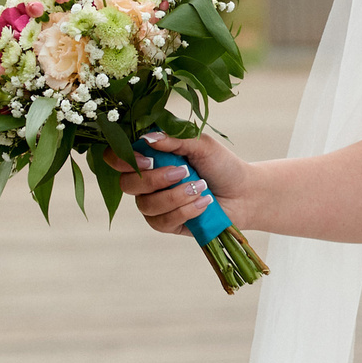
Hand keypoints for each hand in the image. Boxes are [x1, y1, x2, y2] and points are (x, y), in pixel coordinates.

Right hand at [109, 131, 253, 234]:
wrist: (244, 192)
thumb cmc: (222, 165)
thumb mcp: (202, 145)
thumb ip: (176, 139)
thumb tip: (148, 138)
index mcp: (149, 158)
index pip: (116, 158)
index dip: (123, 160)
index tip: (148, 159)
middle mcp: (146, 181)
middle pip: (126, 184)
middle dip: (155, 179)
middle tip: (183, 172)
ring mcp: (154, 204)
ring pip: (146, 205)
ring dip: (176, 196)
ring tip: (201, 187)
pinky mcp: (166, 223)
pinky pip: (162, 221)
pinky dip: (185, 211)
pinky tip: (203, 203)